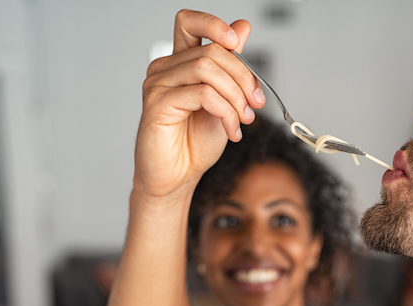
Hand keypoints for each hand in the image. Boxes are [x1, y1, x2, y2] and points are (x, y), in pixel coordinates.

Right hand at [133, 10, 265, 198]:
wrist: (178, 177)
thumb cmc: (195, 143)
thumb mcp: (224, 100)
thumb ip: (231, 66)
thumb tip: (242, 27)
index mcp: (180, 63)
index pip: (189, 22)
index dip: (213, 23)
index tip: (236, 41)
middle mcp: (165, 69)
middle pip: (211, 51)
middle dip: (243, 77)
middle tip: (255, 104)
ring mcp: (158, 85)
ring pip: (207, 69)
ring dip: (236, 96)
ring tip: (243, 120)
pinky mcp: (157, 104)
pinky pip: (202, 94)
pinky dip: (226, 112)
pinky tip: (232, 131)